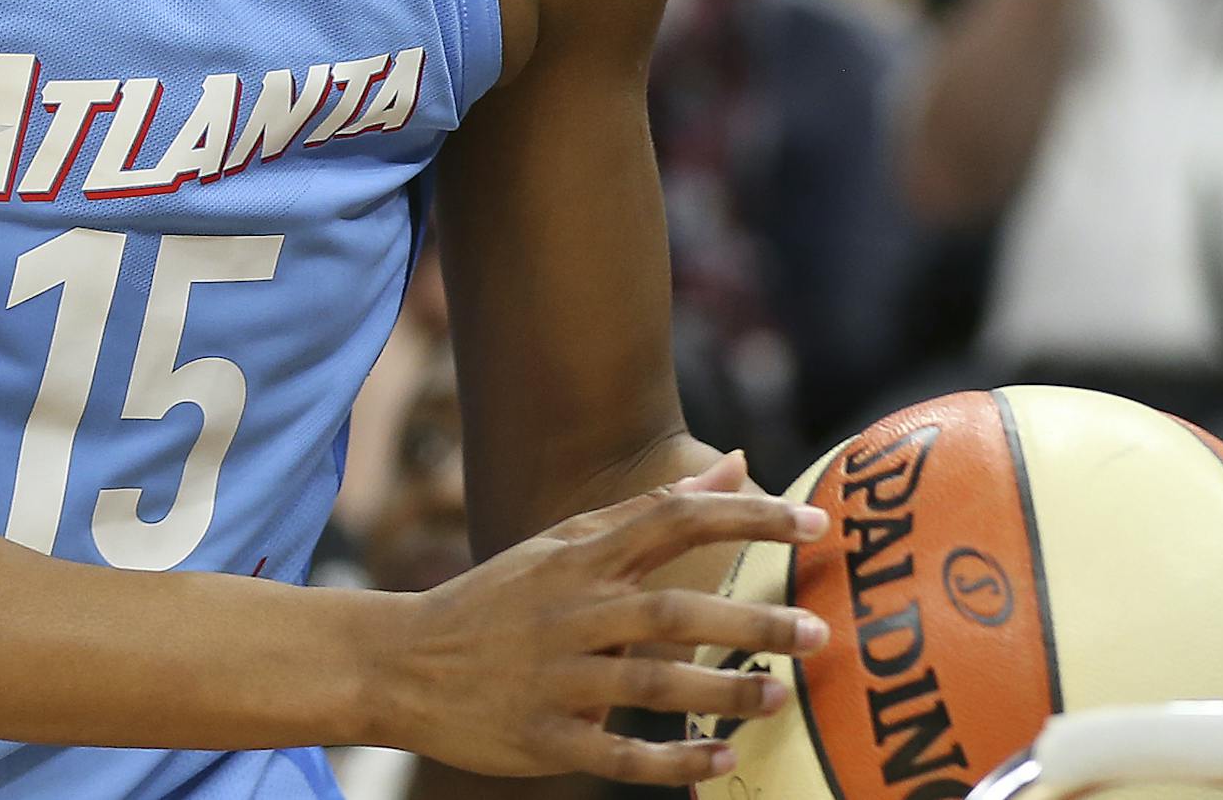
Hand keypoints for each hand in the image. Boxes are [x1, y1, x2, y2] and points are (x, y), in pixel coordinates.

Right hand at [368, 460, 828, 786]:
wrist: (405, 661)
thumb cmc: (501, 597)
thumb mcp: (565, 543)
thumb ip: (651, 510)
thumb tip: (737, 464)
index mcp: (580, 556)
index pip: (674, 520)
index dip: (747, 516)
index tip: (815, 522)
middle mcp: (572, 611)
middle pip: (673, 610)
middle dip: (750, 621)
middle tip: (817, 631)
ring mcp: (557, 677)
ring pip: (653, 684)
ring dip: (723, 691)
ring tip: (781, 696)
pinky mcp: (545, 738)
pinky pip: (619, 754)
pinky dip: (673, 759)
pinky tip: (722, 759)